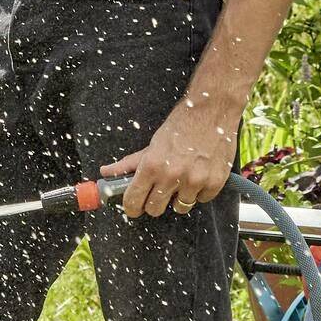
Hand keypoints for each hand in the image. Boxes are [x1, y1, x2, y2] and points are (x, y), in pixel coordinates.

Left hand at [102, 97, 237, 220]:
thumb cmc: (182, 124)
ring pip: (180, 208)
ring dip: (180, 197)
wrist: (212, 110)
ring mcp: (194, 181)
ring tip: (184, 178)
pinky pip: (202, 200)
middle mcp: (172, 176)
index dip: (132, 207)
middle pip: (155, 210)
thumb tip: (106, 172)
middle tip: (160, 190)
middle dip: (155, 202)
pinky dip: (200, 191)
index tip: (134, 207)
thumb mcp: (153, 143)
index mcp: (152, 165)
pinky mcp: (214, 182)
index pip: (133, 201)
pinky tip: (199, 173)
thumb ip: (130, 163)